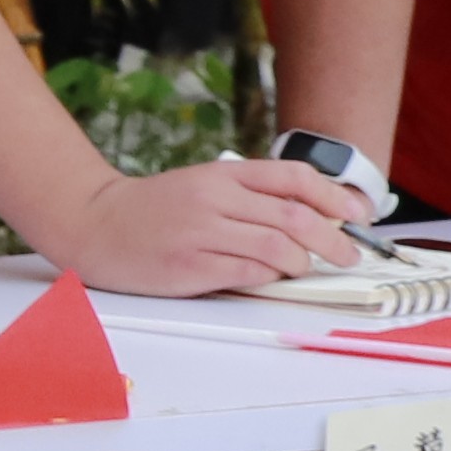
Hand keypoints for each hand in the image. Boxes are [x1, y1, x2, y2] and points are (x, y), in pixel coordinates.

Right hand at [39, 153, 379, 298]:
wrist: (91, 223)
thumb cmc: (151, 210)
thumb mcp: (202, 185)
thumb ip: (250, 196)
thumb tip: (311, 218)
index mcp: (221, 174)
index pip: (294, 177)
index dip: (336, 196)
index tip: (359, 214)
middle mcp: (214, 199)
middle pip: (296, 216)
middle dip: (334, 239)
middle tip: (348, 254)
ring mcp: (201, 233)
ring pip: (278, 247)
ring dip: (302, 263)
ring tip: (302, 269)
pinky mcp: (189, 267)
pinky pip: (249, 272)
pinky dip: (270, 277)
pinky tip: (269, 277)